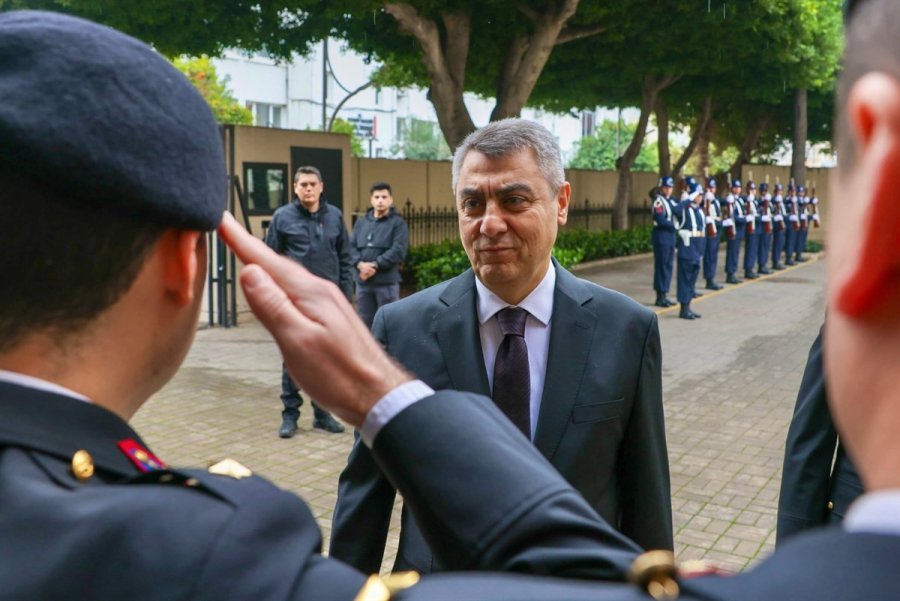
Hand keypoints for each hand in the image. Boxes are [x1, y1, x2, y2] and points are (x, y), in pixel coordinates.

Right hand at [218, 213, 411, 425]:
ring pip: (288, 278)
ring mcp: (327, 303)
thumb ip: (273, 306)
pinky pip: (298, 291)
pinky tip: (276, 289)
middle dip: (250, 248)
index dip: (241, 241)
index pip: (267, 261)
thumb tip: (249, 271)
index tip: (221, 219)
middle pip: (277, 265)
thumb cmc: (339, 375)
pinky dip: (279, 284)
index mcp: (310, 293)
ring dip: (265, 265)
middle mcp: (320, 291)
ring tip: (245, 253)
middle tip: (227, 230)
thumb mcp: (297, 342)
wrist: (378, 394)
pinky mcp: (330, 317)